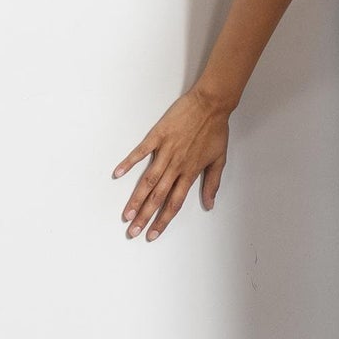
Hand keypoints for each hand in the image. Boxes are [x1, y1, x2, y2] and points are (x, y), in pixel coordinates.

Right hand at [114, 85, 231, 239]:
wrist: (212, 104)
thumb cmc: (216, 130)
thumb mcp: (219, 159)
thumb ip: (212, 183)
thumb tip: (210, 204)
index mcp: (191, 172)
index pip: (175, 203)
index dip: (163, 220)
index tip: (152, 234)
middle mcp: (177, 165)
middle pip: (158, 197)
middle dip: (145, 216)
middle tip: (133, 232)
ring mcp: (166, 151)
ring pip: (149, 180)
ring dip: (137, 198)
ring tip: (126, 214)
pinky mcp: (158, 136)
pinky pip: (141, 152)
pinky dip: (129, 162)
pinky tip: (118, 173)